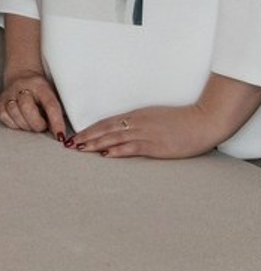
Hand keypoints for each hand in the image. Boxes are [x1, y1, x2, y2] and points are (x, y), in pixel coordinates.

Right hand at [0, 71, 68, 140]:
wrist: (22, 75)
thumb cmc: (40, 91)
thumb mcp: (53, 95)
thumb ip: (57, 112)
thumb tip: (60, 134)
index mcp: (40, 86)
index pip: (50, 104)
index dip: (56, 122)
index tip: (60, 135)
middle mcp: (22, 87)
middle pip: (27, 107)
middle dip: (37, 124)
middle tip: (42, 126)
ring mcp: (9, 94)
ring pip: (14, 112)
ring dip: (25, 124)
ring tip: (32, 123)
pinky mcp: (1, 102)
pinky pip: (4, 117)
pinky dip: (14, 124)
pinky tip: (21, 120)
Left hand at [72, 105, 232, 159]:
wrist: (201, 122)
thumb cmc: (180, 120)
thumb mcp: (154, 117)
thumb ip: (138, 123)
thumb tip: (124, 130)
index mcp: (135, 115)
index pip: (106, 122)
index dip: (89, 129)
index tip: (75, 135)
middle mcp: (136, 123)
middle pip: (105, 129)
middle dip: (86, 136)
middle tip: (69, 143)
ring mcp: (145, 134)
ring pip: (114, 138)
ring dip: (95, 144)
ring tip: (80, 149)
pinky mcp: (155, 146)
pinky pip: (132, 148)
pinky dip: (117, 151)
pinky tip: (105, 154)